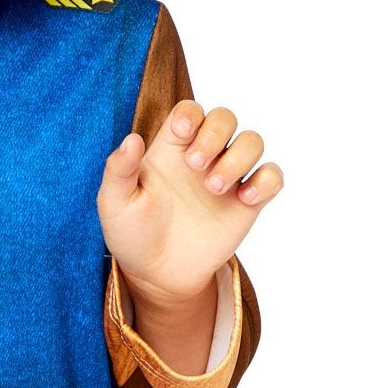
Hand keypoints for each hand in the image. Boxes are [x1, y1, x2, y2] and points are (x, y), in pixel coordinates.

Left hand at [97, 99, 283, 336]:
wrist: (157, 276)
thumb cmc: (132, 235)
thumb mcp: (114, 204)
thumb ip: (119, 170)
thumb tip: (132, 139)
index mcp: (171, 149)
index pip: (189, 111)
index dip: (191, 113)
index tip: (182, 131)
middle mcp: (203, 156)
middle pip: (225, 118)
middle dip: (216, 132)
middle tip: (196, 165)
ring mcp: (228, 178)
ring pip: (252, 142)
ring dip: (239, 157)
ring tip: (215, 187)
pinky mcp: (247, 203)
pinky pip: (272, 177)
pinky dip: (266, 181)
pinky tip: (244, 199)